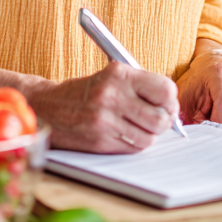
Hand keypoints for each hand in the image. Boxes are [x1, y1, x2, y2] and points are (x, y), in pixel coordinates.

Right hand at [24, 62, 178, 153]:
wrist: (49, 107)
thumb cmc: (86, 91)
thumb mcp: (112, 76)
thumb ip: (142, 86)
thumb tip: (172, 103)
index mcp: (119, 74)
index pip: (165, 89)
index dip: (170, 99)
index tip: (167, 103)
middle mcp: (112, 96)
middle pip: (161, 117)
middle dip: (164, 121)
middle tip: (158, 118)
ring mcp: (105, 120)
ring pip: (149, 137)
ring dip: (148, 134)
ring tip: (137, 125)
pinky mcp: (100, 140)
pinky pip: (134, 148)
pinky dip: (135, 143)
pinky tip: (124, 133)